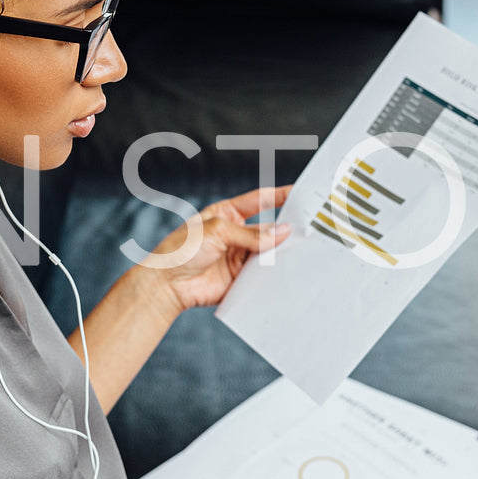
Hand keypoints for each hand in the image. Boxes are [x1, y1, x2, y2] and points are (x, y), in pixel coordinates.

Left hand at [143, 184, 292, 312]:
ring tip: (305, 251)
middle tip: (310, 227)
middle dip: (287, 228)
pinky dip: (275, 274)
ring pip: (269, 252)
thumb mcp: (217, 231)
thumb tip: (282, 232)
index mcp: (228, 213)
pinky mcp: (240, 279)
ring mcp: (239, 257)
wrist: (167, 285)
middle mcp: (236, 234)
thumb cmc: (182, 250)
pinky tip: (289, 272)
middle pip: (269, 228)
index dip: (281, 195)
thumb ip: (251, 233)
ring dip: (283, 253)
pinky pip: (263, 275)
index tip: (302, 193)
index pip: (260, 200)